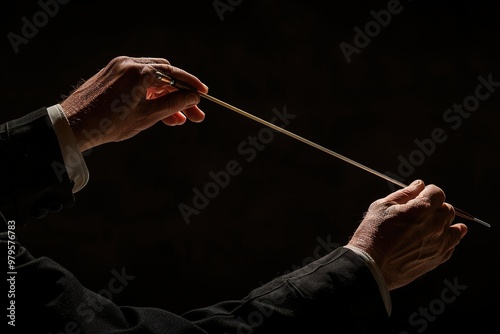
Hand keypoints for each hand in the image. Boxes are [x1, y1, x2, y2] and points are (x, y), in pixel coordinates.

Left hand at [60, 56, 208, 151]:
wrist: (73, 125)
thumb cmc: (109, 123)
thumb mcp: (147, 116)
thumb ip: (173, 104)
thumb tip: (193, 97)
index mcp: (138, 72)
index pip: (173, 74)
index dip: (191, 85)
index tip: (204, 95)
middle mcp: (129, 64)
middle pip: (164, 76)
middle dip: (180, 95)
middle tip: (194, 114)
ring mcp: (119, 68)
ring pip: (152, 80)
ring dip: (166, 98)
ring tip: (178, 120)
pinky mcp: (112, 76)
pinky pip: (139, 82)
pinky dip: (151, 96)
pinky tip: (160, 112)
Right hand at [347, 180, 467, 289]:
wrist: (371, 265)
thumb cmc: (373, 233)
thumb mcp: (382, 206)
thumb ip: (404, 194)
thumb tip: (419, 185)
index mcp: (422, 209)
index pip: (437, 192)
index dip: (428, 192)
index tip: (419, 195)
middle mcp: (435, 225)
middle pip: (447, 210)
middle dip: (436, 207)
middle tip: (421, 211)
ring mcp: (438, 244)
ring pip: (454, 229)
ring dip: (445, 223)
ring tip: (434, 224)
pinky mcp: (437, 259)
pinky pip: (451, 246)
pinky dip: (447, 240)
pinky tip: (439, 238)